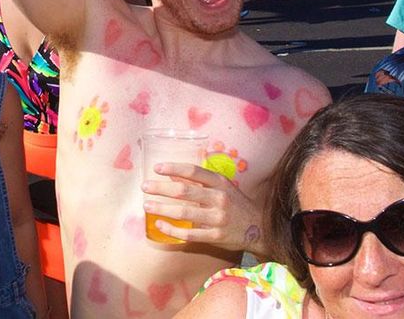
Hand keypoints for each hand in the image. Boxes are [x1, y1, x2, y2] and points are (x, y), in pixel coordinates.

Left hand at [142, 163, 263, 251]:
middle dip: (161, 188)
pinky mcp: (215, 236)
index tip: (156, 167)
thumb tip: (172, 174)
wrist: (258, 228)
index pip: (194, 171)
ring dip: (162, 208)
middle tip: (144, 186)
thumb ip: (199, 181)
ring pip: (184, 213)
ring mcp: (217, 218)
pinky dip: (172, 230)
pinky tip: (160, 225)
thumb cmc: (235, 204)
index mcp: (220, 183)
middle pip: (184, 191)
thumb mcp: (222, 187)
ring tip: (147, 205)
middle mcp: (219, 198)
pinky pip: (189, 234)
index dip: (174, 168)